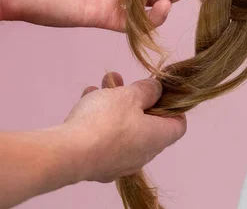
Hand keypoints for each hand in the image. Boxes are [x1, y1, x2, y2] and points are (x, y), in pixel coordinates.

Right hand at [63, 72, 185, 182]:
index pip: (178, 126)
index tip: (161, 92)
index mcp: (157, 138)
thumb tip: (157, 89)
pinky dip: (100, 119)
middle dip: (136, 99)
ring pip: (123, 128)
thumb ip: (147, 90)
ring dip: (115, 105)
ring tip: (102, 85)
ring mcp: (119, 163)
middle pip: (147, 124)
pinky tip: (87, 99)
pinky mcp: (98, 165)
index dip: (174, 107)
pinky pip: (105, 138)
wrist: (68, 154)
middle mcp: (142, 155)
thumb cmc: (106, 121)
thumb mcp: (130, 95)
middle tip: (124, 81)